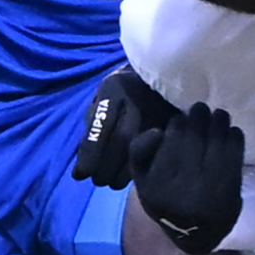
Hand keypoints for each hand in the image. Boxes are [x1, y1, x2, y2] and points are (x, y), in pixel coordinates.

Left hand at [71, 65, 178, 187]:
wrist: (162, 73)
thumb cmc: (123, 90)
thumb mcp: (102, 98)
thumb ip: (93, 126)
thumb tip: (83, 164)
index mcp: (115, 89)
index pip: (102, 126)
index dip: (91, 153)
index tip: (81, 174)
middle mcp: (138, 100)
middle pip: (121, 142)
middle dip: (106, 167)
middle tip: (98, 181)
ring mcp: (159, 112)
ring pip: (140, 150)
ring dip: (123, 173)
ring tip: (113, 181)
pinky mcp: (174, 125)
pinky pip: (156, 153)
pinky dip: (142, 168)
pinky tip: (133, 174)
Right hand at [133, 102, 245, 253]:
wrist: (196, 230)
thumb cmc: (166, 196)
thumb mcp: (142, 179)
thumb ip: (139, 152)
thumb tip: (158, 131)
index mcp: (157, 183)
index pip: (170, 141)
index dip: (178, 122)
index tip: (181, 117)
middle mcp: (183, 187)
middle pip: (194, 138)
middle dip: (200, 117)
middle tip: (202, 108)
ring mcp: (209, 189)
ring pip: (216, 143)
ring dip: (219, 122)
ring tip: (219, 115)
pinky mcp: (230, 190)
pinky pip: (234, 155)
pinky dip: (235, 138)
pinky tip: (231, 131)